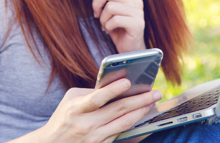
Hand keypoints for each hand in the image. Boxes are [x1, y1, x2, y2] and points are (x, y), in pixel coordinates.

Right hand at [40, 71, 162, 142]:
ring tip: (153, 102)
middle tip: (156, 92)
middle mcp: (86, 124)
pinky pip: (122, 132)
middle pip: (118, 110)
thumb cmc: (64, 117)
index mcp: (76, 109)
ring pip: (124, 123)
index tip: (128, 81)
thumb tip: (116, 85)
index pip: (97, 98)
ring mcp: (95, 138)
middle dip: (140, 100)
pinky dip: (133, 122)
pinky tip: (142, 114)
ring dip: (141, 111)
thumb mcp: (71, 100)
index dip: (113, 90)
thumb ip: (92, 92)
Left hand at [87, 0, 146, 52]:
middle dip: (96, 3)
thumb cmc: (119, 28)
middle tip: (96, 13)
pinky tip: (110, 30)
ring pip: (110, 7)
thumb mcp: (112, 9)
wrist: (130, 48)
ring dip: (103, 18)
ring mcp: (138, 11)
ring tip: (105, 24)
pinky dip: (108, 26)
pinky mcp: (137, 23)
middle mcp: (136, 0)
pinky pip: (114, 20)